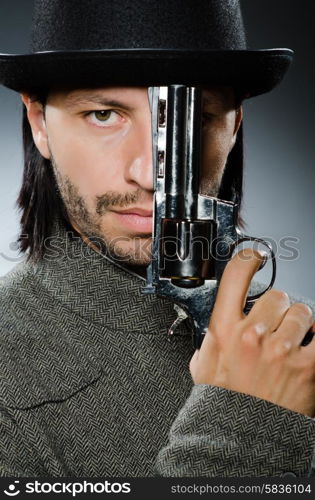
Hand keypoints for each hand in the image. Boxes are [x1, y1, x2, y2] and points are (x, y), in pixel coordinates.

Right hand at [189, 249, 314, 416]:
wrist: (238, 436)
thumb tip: (221, 319)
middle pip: (277, 295)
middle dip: (278, 308)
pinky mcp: (307, 366)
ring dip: (299, 324)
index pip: (237, 275)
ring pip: (302, 312)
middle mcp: (253, 334)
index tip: (256, 257)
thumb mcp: (202, 361)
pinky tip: (308, 346)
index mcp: (224, 328)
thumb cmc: (221, 401)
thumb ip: (213, 335)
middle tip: (274, 326)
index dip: (249, 258)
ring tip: (291, 343)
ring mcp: (281, 349)